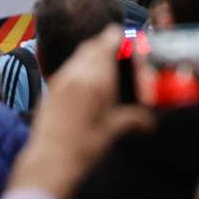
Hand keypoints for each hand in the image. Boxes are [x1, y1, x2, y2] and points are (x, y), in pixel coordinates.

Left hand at [7, 28, 154, 198]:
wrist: (49, 161)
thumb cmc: (84, 148)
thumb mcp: (113, 132)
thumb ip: (134, 120)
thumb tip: (150, 123)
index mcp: (96, 80)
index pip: (107, 44)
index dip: (117, 38)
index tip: (125, 38)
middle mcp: (76, 74)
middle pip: (91, 47)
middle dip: (105, 46)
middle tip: (117, 54)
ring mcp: (60, 81)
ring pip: (77, 58)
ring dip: (91, 57)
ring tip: (103, 71)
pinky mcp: (50, 90)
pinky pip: (67, 70)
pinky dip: (79, 69)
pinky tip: (85, 88)